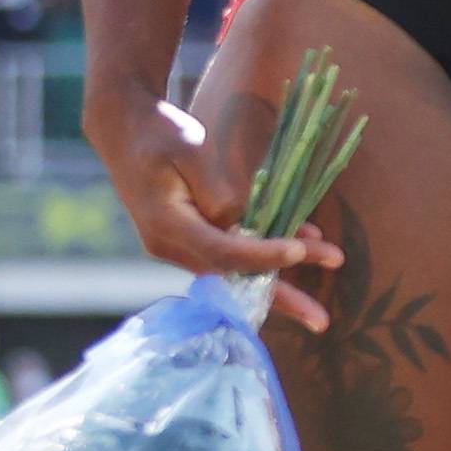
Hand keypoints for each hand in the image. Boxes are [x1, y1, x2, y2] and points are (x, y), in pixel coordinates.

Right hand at [86, 95, 340, 324]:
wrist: (125, 129)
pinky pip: (230, 256)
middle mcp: (170, 246)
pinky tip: (303, 246)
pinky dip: (264, 257)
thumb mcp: (193, 152)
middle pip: (232, 276)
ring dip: (280, 279)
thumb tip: (245, 226)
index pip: (222, 252)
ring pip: (235, 271)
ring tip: (324, 284)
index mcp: (166, 225)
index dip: (263, 255)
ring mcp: (178, 247)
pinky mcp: (189, 240)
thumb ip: (219, 191)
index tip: (301, 250)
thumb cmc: (161, 134)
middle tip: (322, 320)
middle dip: (280, 296)